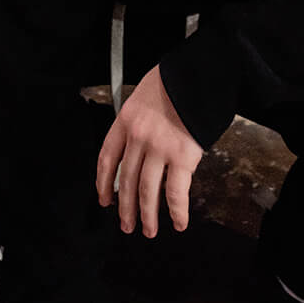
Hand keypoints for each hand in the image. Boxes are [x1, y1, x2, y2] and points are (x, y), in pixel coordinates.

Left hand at [95, 64, 202, 237]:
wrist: (200, 72)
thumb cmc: (176, 80)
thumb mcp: (145, 94)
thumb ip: (139, 120)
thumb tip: (141, 147)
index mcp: (126, 120)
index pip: (107, 158)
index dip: (104, 182)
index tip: (105, 199)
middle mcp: (139, 137)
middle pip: (127, 180)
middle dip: (125, 207)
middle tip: (126, 225)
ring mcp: (160, 148)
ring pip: (147, 191)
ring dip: (147, 215)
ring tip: (148, 230)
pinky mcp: (183, 156)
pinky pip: (176, 192)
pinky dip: (177, 211)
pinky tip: (178, 222)